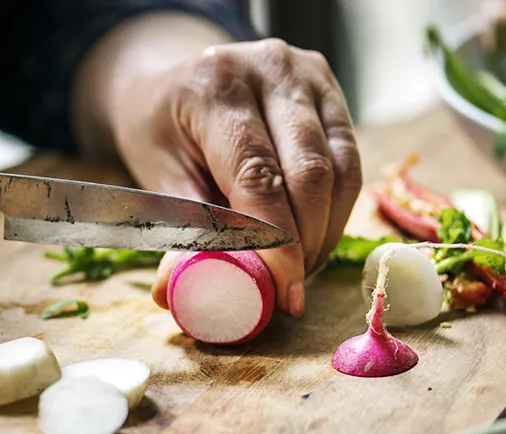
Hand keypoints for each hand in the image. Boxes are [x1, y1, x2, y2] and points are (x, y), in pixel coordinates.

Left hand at [109, 38, 361, 316]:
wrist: (174, 82)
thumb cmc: (161, 129)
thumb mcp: (156, 175)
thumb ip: (180, 229)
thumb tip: (177, 292)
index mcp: (215, 87)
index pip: (257, 174)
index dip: (277, 242)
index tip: (286, 293)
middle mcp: (270, 68)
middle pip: (310, 171)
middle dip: (306, 243)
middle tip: (292, 289)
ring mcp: (307, 74)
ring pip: (340, 168)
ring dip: (326, 230)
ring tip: (300, 268)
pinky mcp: (329, 89)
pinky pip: (349, 160)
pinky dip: (336, 208)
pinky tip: (314, 236)